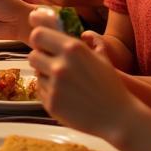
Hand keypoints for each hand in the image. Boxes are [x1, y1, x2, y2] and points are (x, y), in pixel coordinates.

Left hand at [27, 7, 133, 138]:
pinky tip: (66, 96)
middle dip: (39, 59)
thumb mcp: (102, 58)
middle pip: (32, 55)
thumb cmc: (110, 85)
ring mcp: (55, 85)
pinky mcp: (52, 103)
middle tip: (49, 64)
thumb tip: (85, 33)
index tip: (43, 45)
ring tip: (64, 83)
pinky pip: (41, 91)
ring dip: (46, 77)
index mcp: (72, 48)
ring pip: (37, 74)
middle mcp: (61, 65)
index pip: (38, 34)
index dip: (39, 40)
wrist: (117, 117)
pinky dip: (49, 92)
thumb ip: (90, 43)